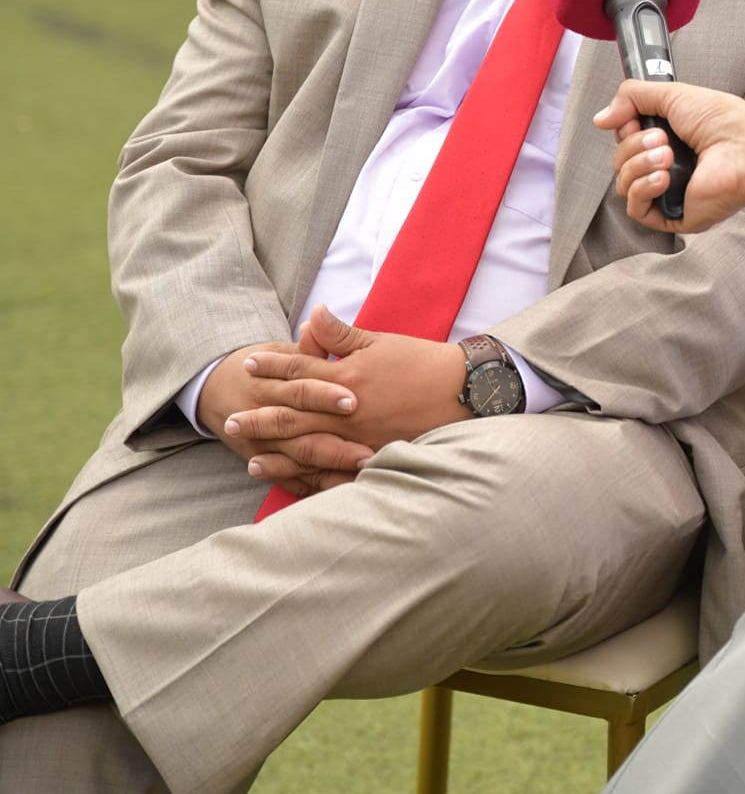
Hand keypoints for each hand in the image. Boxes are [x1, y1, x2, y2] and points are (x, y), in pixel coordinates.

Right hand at [198, 340, 373, 496]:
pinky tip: (344, 487)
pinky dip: (316, 484)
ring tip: (362, 469)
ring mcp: (262, 444)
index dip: (325, 395)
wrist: (215, 388)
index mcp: (271, 383)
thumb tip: (319, 319)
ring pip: (297, 459)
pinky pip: (292, 479)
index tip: (354, 401)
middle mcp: (263, 416)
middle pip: (300, 430)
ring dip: (330, 466)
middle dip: (333, 442)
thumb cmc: (263, 366)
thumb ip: (307, 346)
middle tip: (367, 450)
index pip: (301, 389)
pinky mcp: (264, 462)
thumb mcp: (280, 351)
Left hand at [226, 305, 469, 479]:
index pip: (300, 370)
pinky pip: (334, 468)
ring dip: (276, 449)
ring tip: (247, 455)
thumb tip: (311, 315)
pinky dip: (309, 474)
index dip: (272, 366)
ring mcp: (359, 436)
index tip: (247, 364)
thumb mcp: (380, 342)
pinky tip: (293, 478)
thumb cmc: (423, 363)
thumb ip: (341, 335)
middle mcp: (348, 409)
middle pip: (294, 413)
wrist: (464, 391)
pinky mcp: (374, 455)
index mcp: (347, 377)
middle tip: (230, 421)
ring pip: (307, 445)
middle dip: (260, 416)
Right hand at [594, 80, 744, 232]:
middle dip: (633, 146)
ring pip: (623, 185)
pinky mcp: (674, 216)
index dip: (624, 131)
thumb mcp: (671, 94)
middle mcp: (668, 167)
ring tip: (668, 155)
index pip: (625, 141)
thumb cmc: (722, 120)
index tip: (636, 121)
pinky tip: (663, 177)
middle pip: (620, 162)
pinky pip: (636, 210)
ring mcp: (670, 194)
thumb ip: (631, 97)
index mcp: (669, 140)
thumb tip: (600, 119)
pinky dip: (642, 190)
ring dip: (639, 165)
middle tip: (662, 138)